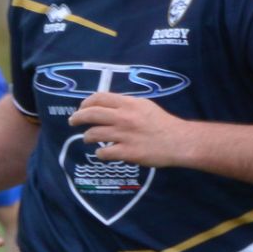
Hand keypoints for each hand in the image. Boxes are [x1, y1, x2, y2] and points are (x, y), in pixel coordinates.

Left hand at [68, 92, 190, 167]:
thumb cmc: (162, 124)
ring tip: (89, 139)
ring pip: (93, 134)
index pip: (100, 98)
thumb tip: (105, 106)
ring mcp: (124, 135)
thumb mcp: (145, 107)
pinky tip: (104, 153)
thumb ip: (126, 106)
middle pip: (91, 114)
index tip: (81, 108)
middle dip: (77, 118)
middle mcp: (124, 117)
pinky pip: (103, 153)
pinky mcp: (127, 152)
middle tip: (72, 122)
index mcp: (129, 104)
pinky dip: (100, 153)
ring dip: (87, 137)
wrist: (180, 141)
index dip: (86, 102)